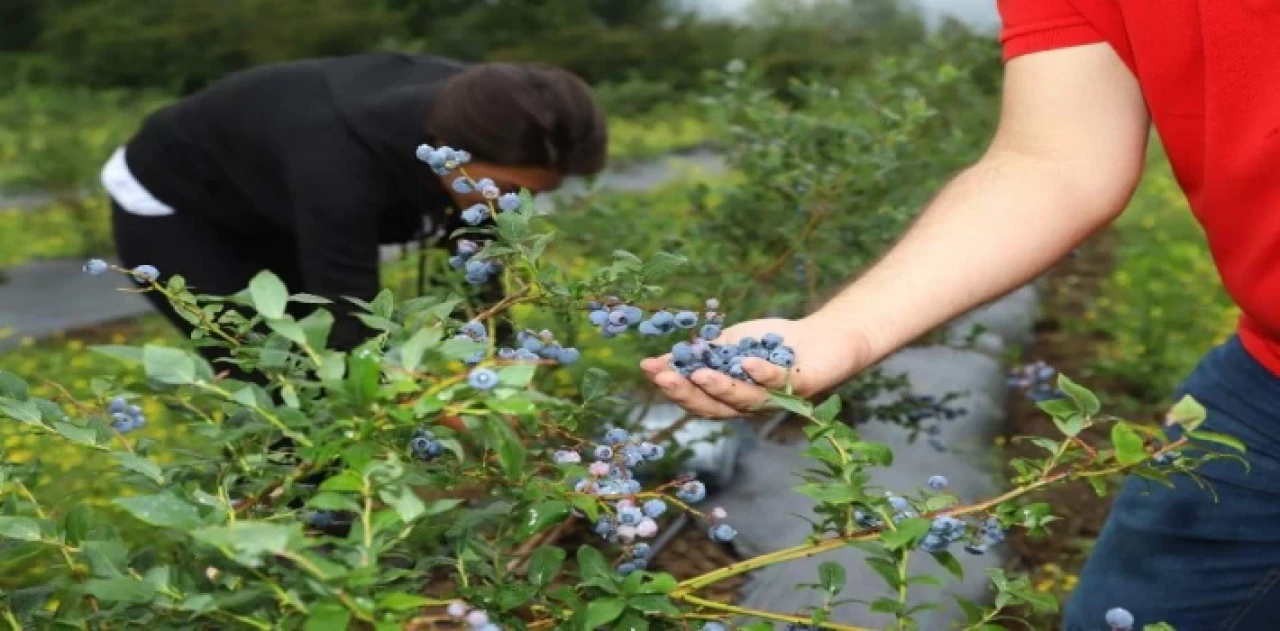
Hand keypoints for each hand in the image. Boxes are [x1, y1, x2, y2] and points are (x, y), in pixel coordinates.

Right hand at [639, 317, 873, 418]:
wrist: (822, 336)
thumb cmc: (772, 343)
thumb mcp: (727, 346)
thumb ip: (698, 356)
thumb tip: (654, 362)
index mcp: (730, 399)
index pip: (696, 399)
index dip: (672, 386)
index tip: (648, 368)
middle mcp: (749, 407)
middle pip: (714, 407)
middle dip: (687, 393)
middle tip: (664, 377)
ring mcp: (774, 399)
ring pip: (743, 401)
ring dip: (720, 388)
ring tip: (699, 373)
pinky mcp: (799, 386)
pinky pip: (778, 383)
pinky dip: (761, 373)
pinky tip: (745, 362)